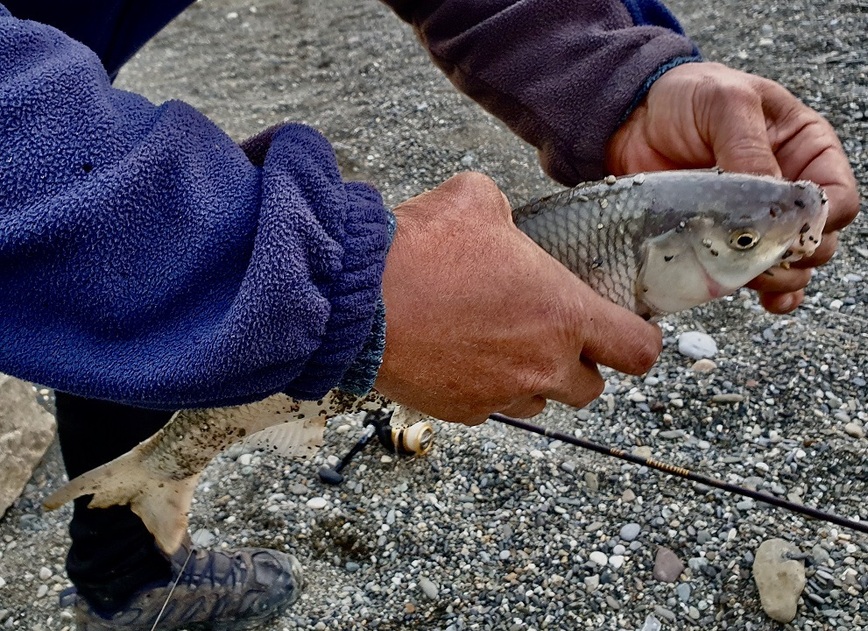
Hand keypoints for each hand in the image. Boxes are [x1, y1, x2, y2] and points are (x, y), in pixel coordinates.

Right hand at [374, 172, 661, 424]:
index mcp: (564, 313)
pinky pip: (489, 408)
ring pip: (538, 403)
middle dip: (578, 365)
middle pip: (590, 389)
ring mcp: (501, 394)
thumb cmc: (421, 248)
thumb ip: (507, 216)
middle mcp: (542, 365)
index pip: (638, 352)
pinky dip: (484, 389)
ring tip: (498, 346)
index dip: (640, 343)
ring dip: (531, 380)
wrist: (357, 297)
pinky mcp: (461, 411)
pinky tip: (458, 356)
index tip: (628, 333)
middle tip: (552, 336)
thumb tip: (499, 223)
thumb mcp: (476, 200)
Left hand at [606, 62, 858, 313]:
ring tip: (748, 276)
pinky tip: (755, 296)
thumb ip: (748, 146)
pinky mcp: (720, 241)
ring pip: (789, 266)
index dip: (823, 221)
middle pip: (816, 241)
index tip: (791, 230)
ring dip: (776, 278)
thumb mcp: (724, 103)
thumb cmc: (686, 97)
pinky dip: (761, 291)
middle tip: (759, 255)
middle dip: (795, 255)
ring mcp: (755, 221)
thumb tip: (770, 196)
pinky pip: (754, 276)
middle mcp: (788, 191)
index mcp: (805, 151)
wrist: (632, 118)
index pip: (838, 199)